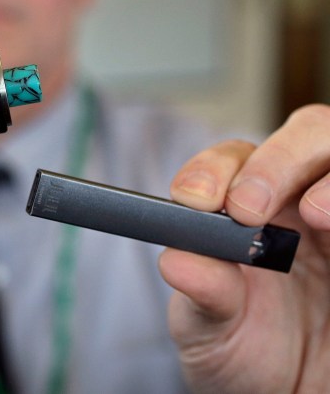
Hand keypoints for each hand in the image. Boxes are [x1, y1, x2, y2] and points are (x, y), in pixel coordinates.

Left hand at [161, 105, 329, 392]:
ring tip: (316, 213)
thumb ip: (201, 296)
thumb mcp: (210, 332)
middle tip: (248, 208)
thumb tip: (176, 260)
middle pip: (305, 137)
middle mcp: (301, 204)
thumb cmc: (243, 355)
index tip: (196, 200)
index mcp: (247, 212)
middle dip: (276, 161)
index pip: (232, 162)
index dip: (213, 169)